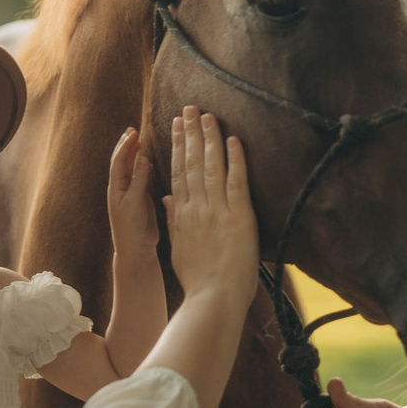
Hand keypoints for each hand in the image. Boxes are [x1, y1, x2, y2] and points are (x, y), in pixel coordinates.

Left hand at [105, 126, 158, 261]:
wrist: (136, 248)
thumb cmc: (132, 227)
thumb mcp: (135, 201)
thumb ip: (139, 179)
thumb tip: (142, 157)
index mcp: (116, 187)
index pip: (119, 161)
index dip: (126, 145)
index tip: (134, 132)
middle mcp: (121, 188)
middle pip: (122, 161)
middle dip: (126, 145)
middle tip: (132, 129)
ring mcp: (130, 193)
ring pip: (130, 168)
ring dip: (133, 153)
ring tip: (138, 139)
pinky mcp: (140, 199)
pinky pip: (139, 178)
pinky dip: (142, 166)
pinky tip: (146, 160)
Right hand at [162, 107, 257, 307]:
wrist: (213, 298)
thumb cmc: (199, 280)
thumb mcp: (179, 249)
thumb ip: (174, 220)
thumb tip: (168, 198)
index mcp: (182, 215)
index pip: (178, 173)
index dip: (177, 147)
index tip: (176, 126)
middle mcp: (196, 208)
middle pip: (191, 163)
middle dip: (190, 133)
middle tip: (189, 109)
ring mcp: (216, 210)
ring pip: (211, 166)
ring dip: (210, 138)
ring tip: (207, 115)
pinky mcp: (238, 216)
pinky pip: (236, 181)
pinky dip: (235, 159)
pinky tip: (233, 139)